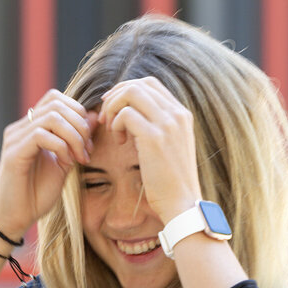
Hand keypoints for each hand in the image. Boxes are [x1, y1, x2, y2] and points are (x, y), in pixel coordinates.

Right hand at [0, 89, 98, 236]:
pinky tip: (66, 162)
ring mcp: (14, 139)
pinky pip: (42, 136)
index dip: (78, 113)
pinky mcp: (13, 154)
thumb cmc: (36, 194)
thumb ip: (76, 139)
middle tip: (87, 150)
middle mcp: (19, 129)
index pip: (55, 99)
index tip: (89, 142)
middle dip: (80, 124)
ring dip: (74, 136)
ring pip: (51, 117)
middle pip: (55, 103)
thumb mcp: (64, 163)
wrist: (16, 219)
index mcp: (30, 128)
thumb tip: (94, 116)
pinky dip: (61, 146)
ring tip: (79, 157)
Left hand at [98, 76, 201, 223]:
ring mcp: (168, 124)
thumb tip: (129, 114)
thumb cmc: (169, 181)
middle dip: (116, 97)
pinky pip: (126, 114)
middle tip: (106, 119)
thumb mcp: (167, 146)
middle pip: (139, 84)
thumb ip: (155, 126)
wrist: (181, 203)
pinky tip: (120, 142)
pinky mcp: (155, 137)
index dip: (126, 91)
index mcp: (181, 114)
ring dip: (113, 108)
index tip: (113, 110)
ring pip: (131, 93)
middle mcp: (177, 114)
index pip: (150, 84)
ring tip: (112, 130)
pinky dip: (116, 125)